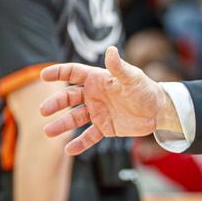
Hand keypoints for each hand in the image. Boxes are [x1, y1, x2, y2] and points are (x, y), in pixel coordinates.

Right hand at [40, 46, 171, 154]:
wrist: (158, 111)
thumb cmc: (145, 90)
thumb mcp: (133, 78)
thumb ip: (119, 68)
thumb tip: (111, 50)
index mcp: (98, 79)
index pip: (73, 73)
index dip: (58, 73)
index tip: (43, 76)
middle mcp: (94, 95)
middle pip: (69, 97)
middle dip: (55, 103)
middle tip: (43, 110)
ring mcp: (98, 112)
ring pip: (75, 118)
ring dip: (62, 124)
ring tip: (48, 132)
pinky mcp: (105, 128)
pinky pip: (89, 136)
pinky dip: (80, 143)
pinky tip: (68, 150)